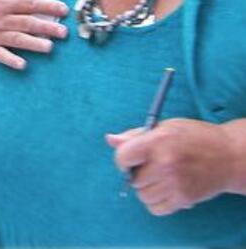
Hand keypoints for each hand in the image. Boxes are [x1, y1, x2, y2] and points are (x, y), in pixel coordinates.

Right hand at [0, 0, 68, 69]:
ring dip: (33, 44)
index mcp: (3, 1)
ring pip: (16, 39)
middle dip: (46, 27)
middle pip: (27, 22)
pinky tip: (22, 65)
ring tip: (50, 47)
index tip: (64, 10)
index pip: (30, 3)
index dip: (48, 5)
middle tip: (64, 32)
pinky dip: (10, 60)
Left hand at [106, 118, 236, 215]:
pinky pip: (155, 208)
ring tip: (160, 176)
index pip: (123, 157)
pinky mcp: (183, 199)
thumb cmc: (193, 136)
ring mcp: (175, 184)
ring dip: (147, 188)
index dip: (123, 158)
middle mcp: (165, 163)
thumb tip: (110, 140)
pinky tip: (166, 188)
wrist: (226, 155)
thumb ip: (135, 135)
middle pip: (133, 179)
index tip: (130, 158)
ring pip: (142, 196)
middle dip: (137, 173)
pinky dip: (156, 201)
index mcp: (158, 141)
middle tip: (151, 165)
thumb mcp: (164, 127)